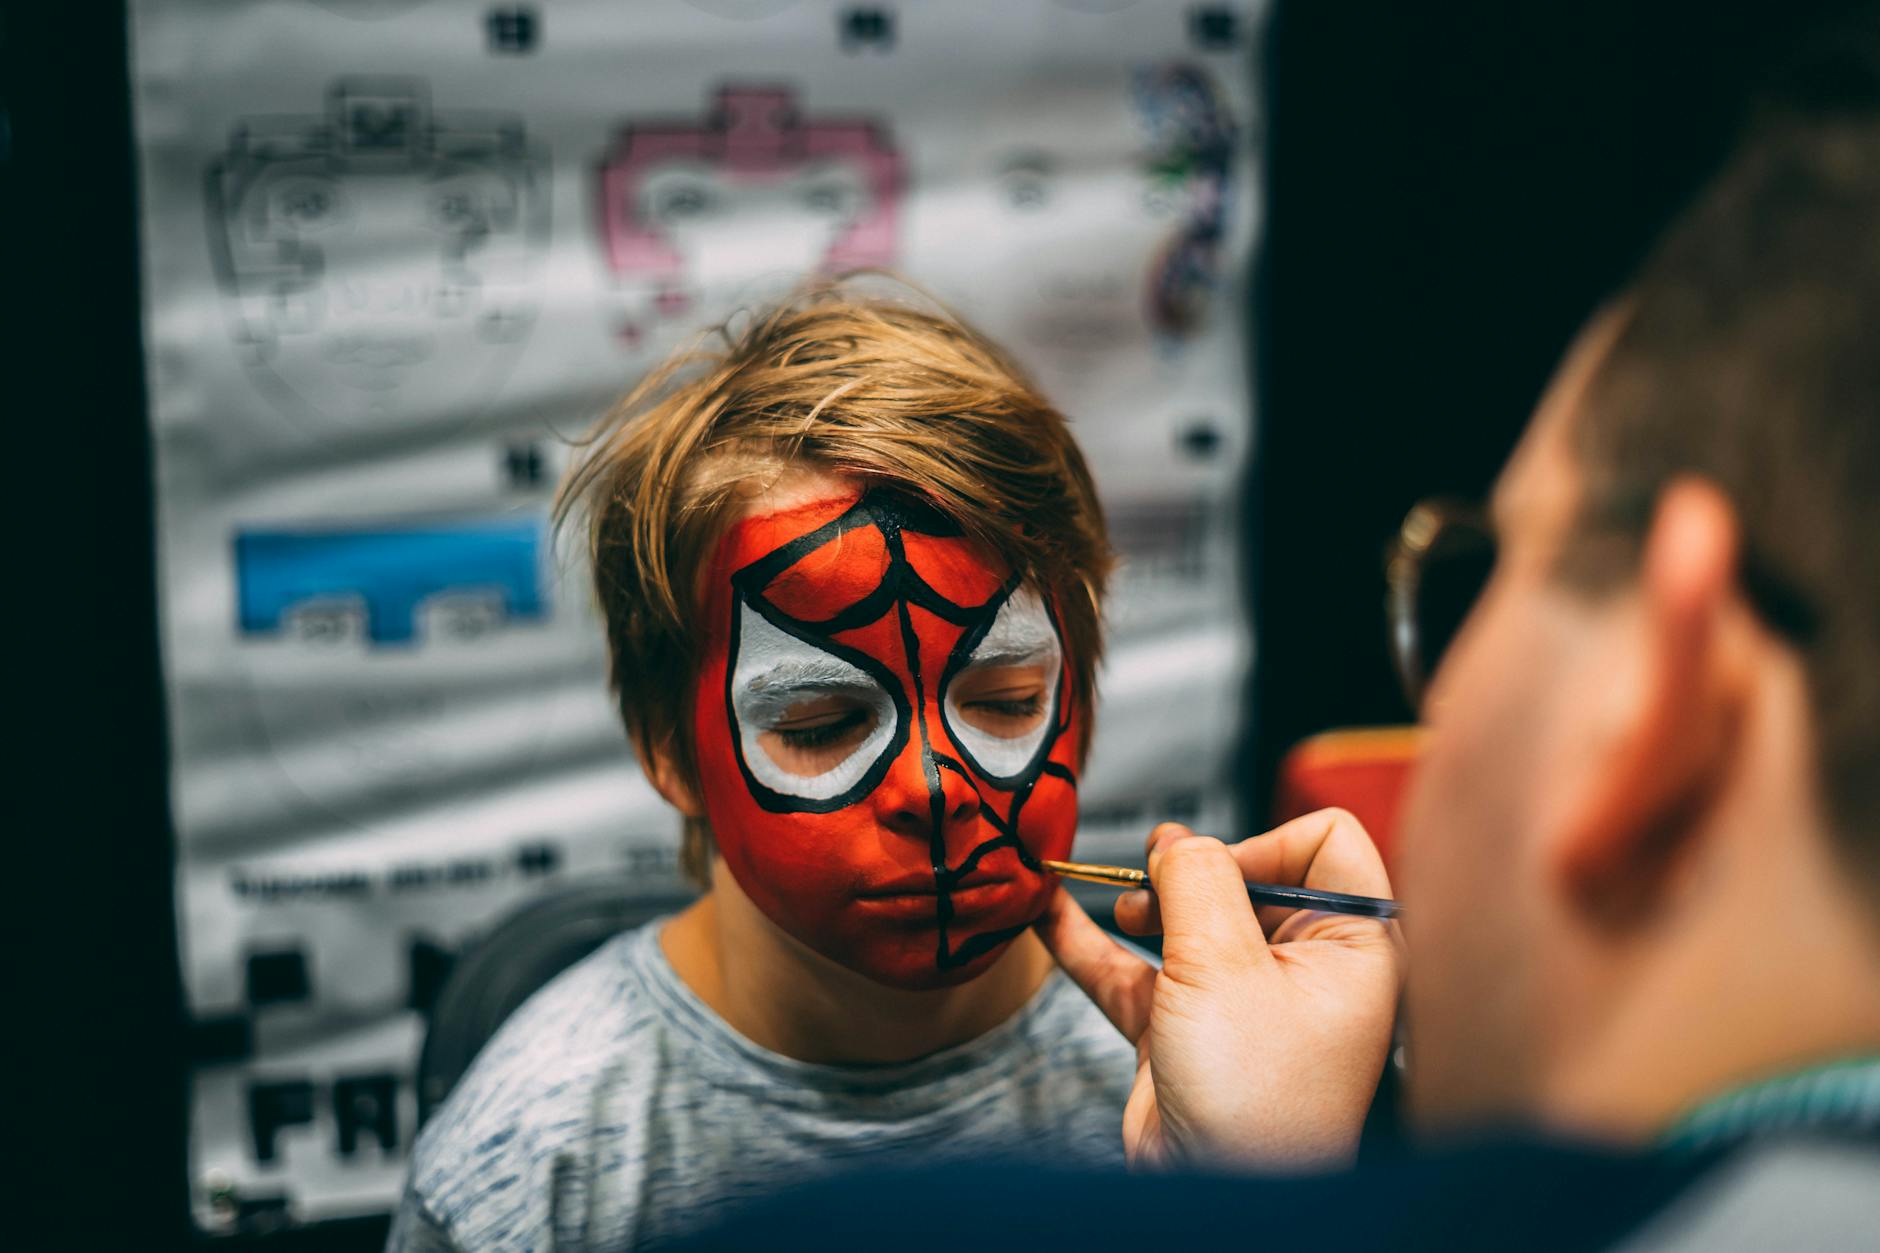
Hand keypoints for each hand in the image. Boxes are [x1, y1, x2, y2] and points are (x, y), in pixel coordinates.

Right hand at [1035, 809, 1404, 1170]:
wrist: (1215, 1199)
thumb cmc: (1255, 1104)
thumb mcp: (1224, 968)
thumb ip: (1197, 881)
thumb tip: (1177, 840)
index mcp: (1353, 945)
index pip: (1325, 841)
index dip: (1263, 843)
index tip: (1214, 873)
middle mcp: (1305, 965)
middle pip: (1244, 873)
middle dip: (1190, 871)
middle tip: (1154, 882)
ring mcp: (1243, 997)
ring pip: (1186, 917)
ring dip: (1141, 902)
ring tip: (1116, 906)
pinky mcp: (1186, 1027)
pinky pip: (1136, 968)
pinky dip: (1094, 943)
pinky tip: (1051, 915)